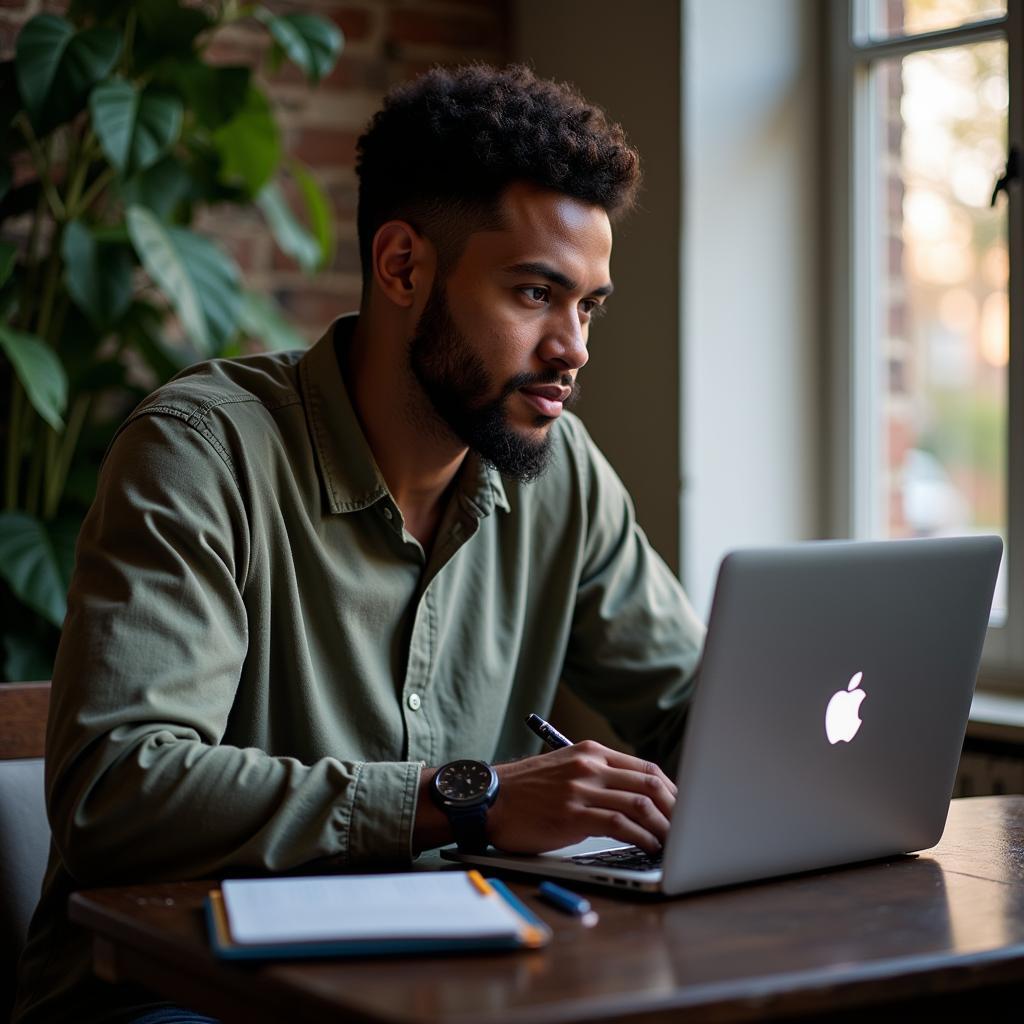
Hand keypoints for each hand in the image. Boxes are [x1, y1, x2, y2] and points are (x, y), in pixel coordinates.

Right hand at [486, 740, 676, 854]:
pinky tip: (648, 848)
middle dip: (677, 810)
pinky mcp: (573, 815)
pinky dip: (642, 838)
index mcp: (591, 752)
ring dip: (665, 827)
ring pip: (640, 804)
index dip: (672, 792)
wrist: (489, 799)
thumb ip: (598, 776)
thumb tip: (636, 798)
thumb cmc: (526, 791)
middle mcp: (590, 766)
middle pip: (650, 784)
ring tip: (674, 844)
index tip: (683, 811)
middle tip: (688, 830)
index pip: (646, 768)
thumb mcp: (565, 769)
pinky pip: (620, 825)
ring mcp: (581, 789)